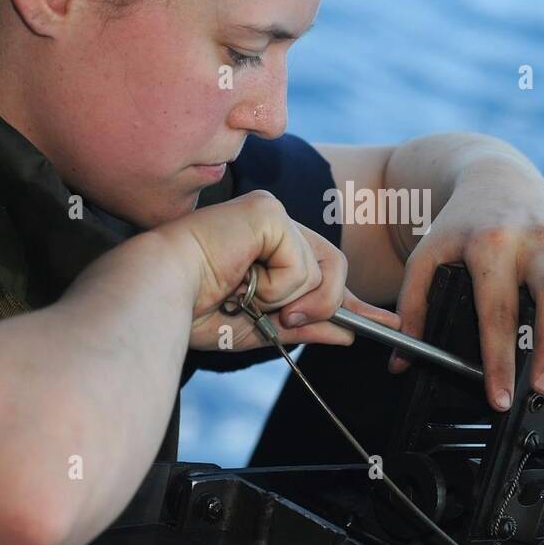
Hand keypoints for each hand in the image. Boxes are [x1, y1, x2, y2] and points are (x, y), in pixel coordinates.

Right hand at [156, 190, 399, 350]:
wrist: (159, 298)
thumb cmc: (191, 309)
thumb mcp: (261, 328)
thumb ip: (306, 325)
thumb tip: (348, 332)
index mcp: (269, 251)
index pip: (323, 272)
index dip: (352, 300)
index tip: (384, 325)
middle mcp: (274, 226)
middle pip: (334, 269)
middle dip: (321, 304)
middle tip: (278, 314)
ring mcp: (272, 215)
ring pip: (321, 270)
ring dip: (287, 298)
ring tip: (244, 294)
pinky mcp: (269, 212)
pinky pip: (301, 264)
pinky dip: (274, 285)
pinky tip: (240, 278)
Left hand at [389, 167, 543, 411]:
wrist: (498, 179)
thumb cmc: (464, 222)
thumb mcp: (427, 255)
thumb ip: (413, 306)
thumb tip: (401, 360)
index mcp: (491, 244)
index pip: (497, 312)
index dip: (500, 362)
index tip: (499, 396)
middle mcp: (536, 241)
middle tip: (541, 386)